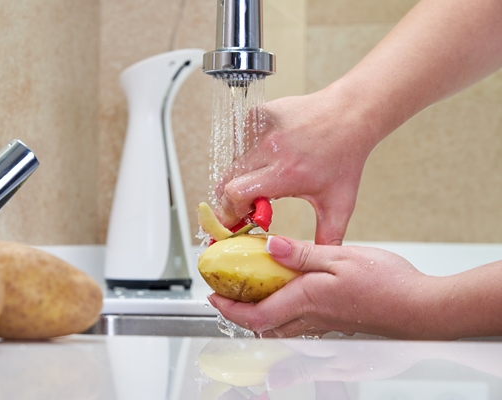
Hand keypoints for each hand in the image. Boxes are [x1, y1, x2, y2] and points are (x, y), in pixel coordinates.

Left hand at [208, 236, 433, 338]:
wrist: (421, 307)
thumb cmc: (388, 284)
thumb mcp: (342, 257)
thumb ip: (303, 253)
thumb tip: (270, 247)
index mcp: (307, 299)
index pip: (257, 314)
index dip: (230, 309)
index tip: (213, 297)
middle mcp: (312, 316)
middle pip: (264, 325)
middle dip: (240, 312)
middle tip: (227, 293)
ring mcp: (326, 322)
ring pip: (281, 326)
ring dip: (260, 312)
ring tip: (252, 290)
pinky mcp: (338, 322)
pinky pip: (300, 323)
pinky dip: (283, 311)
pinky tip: (290, 292)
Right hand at [214, 93, 377, 244]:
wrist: (350, 115)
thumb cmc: (345, 158)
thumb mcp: (339, 204)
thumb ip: (327, 238)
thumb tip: (316, 267)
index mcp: (286, 173)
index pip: (236, 194)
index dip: (229, 211)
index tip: (232, 223)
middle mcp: (271, 148)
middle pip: (227, 180)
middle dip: (231, 199)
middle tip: (244, 207)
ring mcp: (263, 128)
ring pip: (233, 161)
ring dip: (241, 176)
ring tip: (261, 181)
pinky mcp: (258, 113)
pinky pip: (240, 141)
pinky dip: (247, 154)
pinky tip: (266, 157)